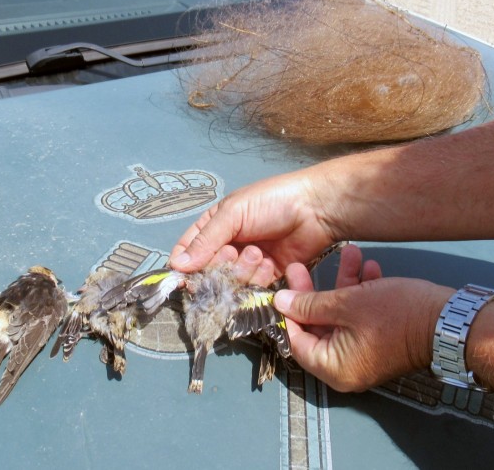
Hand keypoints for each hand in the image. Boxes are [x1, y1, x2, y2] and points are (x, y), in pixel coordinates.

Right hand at [169, 172, 336, 284]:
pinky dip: (258, 281)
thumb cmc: (272, 202)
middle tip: (233, 253)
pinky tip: (270, 264)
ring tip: (258, 254)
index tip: (186, 278)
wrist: (317, 209)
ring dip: (242, 272)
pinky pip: (252, 291)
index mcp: (213, 226)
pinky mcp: (267, 278)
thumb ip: (205, 240)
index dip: (184, 265)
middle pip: (207, 272)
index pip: (187, 251)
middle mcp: (227, 247)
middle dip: (219, 266)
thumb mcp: (233, 214)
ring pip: (230, 284)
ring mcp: (247, 264)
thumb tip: (177, 267)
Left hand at [273, 244, 451, 391]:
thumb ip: (309, 304)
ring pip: (341, 316)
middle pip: (317, 325)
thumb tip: (280, 302)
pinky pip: (361, 317)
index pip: (295, 340)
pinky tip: (369, 266)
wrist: (452, 321)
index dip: (287, 311)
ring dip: (343, 283)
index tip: (282, 286)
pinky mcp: (380, 341)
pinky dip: (362, 293)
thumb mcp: (346, 303)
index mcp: (333, 367)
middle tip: (303, 265)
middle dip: (314, 290)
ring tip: (347, 254)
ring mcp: (364, 355)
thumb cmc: (398, 315)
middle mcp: (346, 367)